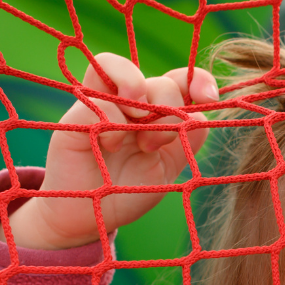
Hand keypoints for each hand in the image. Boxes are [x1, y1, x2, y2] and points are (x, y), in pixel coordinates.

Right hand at [0, 54, 217, 250]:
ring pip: (122, 69)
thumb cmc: (128, 191)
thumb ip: (187, 142)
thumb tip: (200, 113)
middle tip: (155, 145)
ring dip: (139, 97)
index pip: (180, 81)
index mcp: (156, 114)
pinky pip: (100, 101)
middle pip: (160, 81)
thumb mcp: (167, 169)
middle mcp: (131, 104)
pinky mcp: (77, 116)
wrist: (90, 216)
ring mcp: (102, 105)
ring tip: (137, 136)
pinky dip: (114, 123)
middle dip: (168, 109)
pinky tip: (112, 146)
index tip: (207, 97)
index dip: (197, 80)